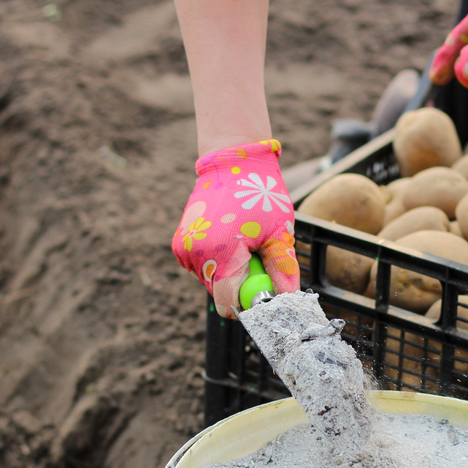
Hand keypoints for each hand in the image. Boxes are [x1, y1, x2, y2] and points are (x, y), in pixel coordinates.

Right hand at [172, 139, 299, 317]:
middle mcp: (196, 255)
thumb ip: (281, 268)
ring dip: (227, 272)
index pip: (227, 303)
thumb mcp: (278, 232)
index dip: (246, 305)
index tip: (261, 291)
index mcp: (221, 254)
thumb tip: (287, 298)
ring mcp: (184, 249)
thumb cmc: (257, 194)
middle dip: (239, 284)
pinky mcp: (179, 244)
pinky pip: (200, 268)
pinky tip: (225, 239)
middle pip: (220, 294)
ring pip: (210, 281)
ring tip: (240, 242)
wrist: (230, 163)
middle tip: (254, 257)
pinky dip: (214, 261)